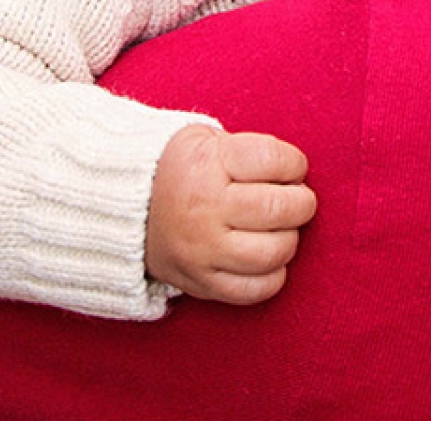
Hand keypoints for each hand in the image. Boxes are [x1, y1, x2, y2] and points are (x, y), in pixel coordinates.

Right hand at [147, 125, 316, 304]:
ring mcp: (202, 250)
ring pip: (273, 252)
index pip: (275, 160)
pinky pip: (256, 289)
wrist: (129, 210)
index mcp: (206, 164)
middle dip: (301, 202)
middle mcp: (204, 209)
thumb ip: (251, 150)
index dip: (295, 164)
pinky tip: (266, 256)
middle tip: (296, 199)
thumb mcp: (206, 140)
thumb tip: (299, 174)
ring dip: (290, 238)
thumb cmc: (184, 170)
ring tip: (280, 228)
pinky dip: (273, 275)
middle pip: (279, 209)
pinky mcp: (202, 283)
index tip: (290, 168)